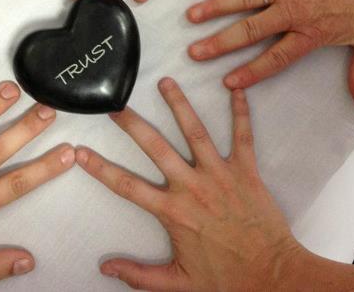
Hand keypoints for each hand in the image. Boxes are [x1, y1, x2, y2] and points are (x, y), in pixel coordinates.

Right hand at [76, 78, 303, 290]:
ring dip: (179, 105)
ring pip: (196, 132)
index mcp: (173, 212)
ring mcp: (220, 175)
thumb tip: (106, 267)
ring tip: (166, 82)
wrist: (272, 275)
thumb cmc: (227, 279)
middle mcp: (192, 187)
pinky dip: (240, 112)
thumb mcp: (178, 283)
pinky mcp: (246, 170)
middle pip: (156, 148)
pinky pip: (243, 136)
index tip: (81, 152)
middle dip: (133, 124)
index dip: (101, 169)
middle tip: (116, 104)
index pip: (127, 186)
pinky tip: (236, 90)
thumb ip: (140, 275)